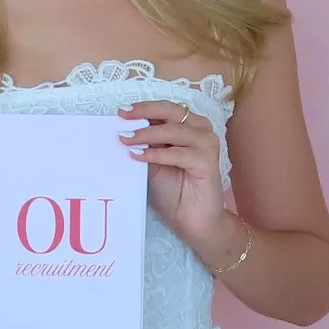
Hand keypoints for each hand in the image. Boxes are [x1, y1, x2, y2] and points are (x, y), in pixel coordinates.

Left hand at [118, 100, 225, 241]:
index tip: (120, 112)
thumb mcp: (151, 164)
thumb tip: (122, 131)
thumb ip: (144, 146)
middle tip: (122, 117)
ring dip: (147, 134)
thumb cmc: (172, 192)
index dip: (143, 108)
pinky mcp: (208, 161)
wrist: (190, 220)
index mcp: (187, 127)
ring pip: (174, 130)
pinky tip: (139, 156)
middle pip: (171, 111)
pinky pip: (178, 153)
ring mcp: (206, 144)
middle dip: (144, 112)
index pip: (165, 109)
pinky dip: (156, 154)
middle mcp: (200, 130)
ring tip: (126, 140)